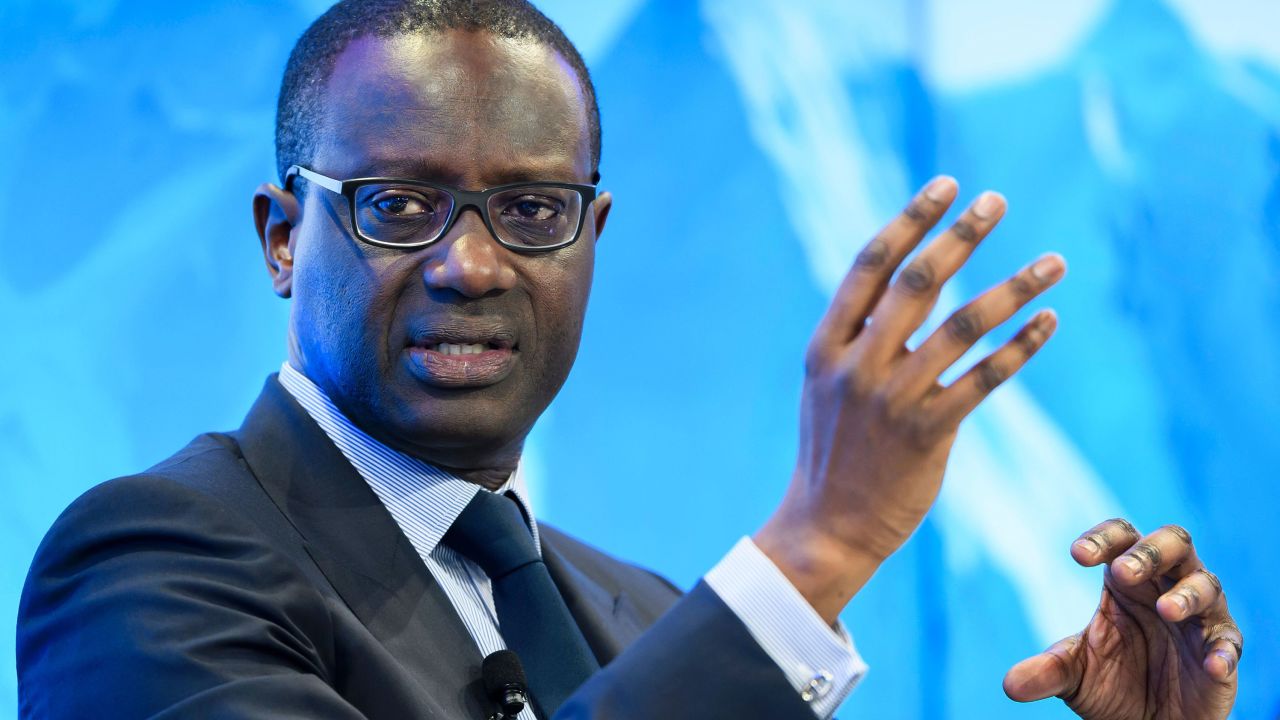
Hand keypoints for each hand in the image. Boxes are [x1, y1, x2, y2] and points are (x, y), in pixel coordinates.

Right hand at [754, 176, 1065, 621]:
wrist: (827, 525)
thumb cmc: (833, 450)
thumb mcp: (826, 385)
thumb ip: (858, 336)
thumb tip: (906, 283)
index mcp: (825, 345)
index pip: (869, 265)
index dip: (911, 221)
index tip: (946, 186)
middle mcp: (856, 365)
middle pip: (917, 284)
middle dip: (961, 236)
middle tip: (998, 201)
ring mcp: (890, 399)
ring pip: (961, 327)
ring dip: (1013, 288)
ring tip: (1053, 261)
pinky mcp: (926, 434)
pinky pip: (984, 380)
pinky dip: (1020, 347)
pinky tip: (1048, 321)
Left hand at [1004, 519, 1240, 718]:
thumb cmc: (1112, 684)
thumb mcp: (1074, 676)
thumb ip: (1047, 671)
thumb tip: (1010, 684)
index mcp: (1126, 579)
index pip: (1120, 538)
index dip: (1102, 539)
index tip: (1077, 555)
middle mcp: (1165, 585)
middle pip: (1172, 543)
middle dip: (1150, 552)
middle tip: (1124, 571)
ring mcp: (1198, 617)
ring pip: (1206, 584)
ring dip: (1188, 594)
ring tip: (1167, 610)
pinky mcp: (1220, 651)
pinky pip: (1228, 642)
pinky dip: (1222, 651)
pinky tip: (1211, 664)